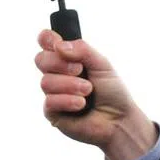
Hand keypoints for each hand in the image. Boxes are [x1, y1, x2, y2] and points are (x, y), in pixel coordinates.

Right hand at [35, 29, 158, 159]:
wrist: (119, 120)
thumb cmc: (112, 91)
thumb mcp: (102, 63)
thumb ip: (82, 49)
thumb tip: (59, 46)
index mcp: (67, 58)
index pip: (47, 41)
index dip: (48, 39)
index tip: (58, 43)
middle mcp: (57, 74)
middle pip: (40, 59)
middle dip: (60, 64)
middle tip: (80, 70)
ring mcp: (53, 93)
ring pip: (46, 82)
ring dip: (69, 85)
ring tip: (87, 91)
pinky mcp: (52, 112)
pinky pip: (49, 101)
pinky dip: (67, 101)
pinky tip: (81, 105)